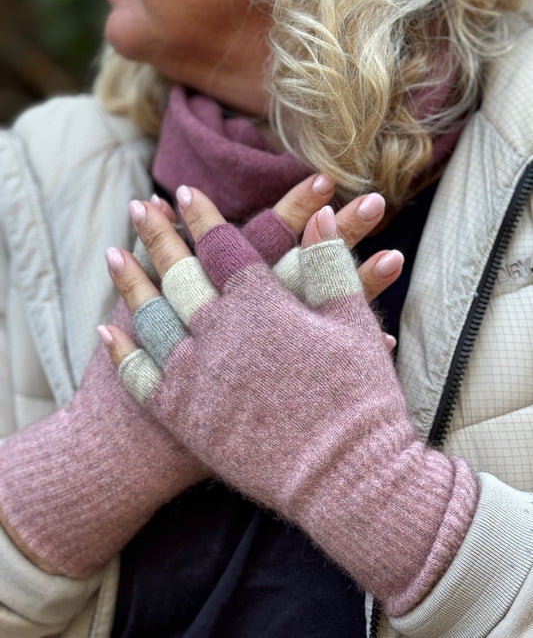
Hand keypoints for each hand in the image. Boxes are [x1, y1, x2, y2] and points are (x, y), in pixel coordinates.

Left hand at [102, 187, 476, 613]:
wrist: (345, 477)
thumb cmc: (359, 398)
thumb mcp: (353, 321)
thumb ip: (331, 263)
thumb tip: (323, 215)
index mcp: (261, 304)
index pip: (224, 245)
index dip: (205, 216)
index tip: (186, 193)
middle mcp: (219, 331)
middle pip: (180, 272)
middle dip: (159, 234)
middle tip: (140, 208)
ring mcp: (194, 374)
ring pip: (152, 316)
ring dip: (131, 281)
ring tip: (114, 254)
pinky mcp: (182, 416)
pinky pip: (141, 376)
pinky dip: (123, 350)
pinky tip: (109, 329)